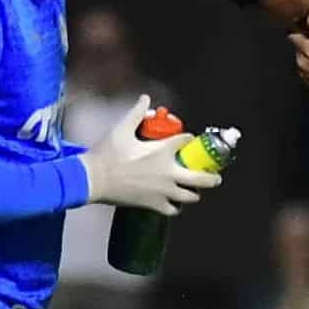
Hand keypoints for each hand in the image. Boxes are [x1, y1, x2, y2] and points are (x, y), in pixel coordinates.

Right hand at [79, 96, 221, 216]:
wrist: (93, 179)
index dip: (189, 139)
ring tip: (194, 190)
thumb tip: (146, 98)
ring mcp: (163, 191)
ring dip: (195, 192)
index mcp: (163, 151)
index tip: (188, 140)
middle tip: (214, 176)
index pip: (187, 141)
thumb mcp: (122, 129)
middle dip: (211, 177)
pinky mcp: (154, 204)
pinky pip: (174, 210)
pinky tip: (175, 202)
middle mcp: (168, 173)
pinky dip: (177, 207)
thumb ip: (137, 113)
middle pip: (201, 178)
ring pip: (190, 196)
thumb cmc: (107, 154)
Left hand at [289, 15, 308, 114]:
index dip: (300, 30)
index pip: (292, 35)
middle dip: (307, 44)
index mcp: (306, 49)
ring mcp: (302, 74)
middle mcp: (300, 62)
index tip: (307, 28)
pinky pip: (306, 70)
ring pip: (301, 59)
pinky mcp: (306, 84)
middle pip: (297, 47)